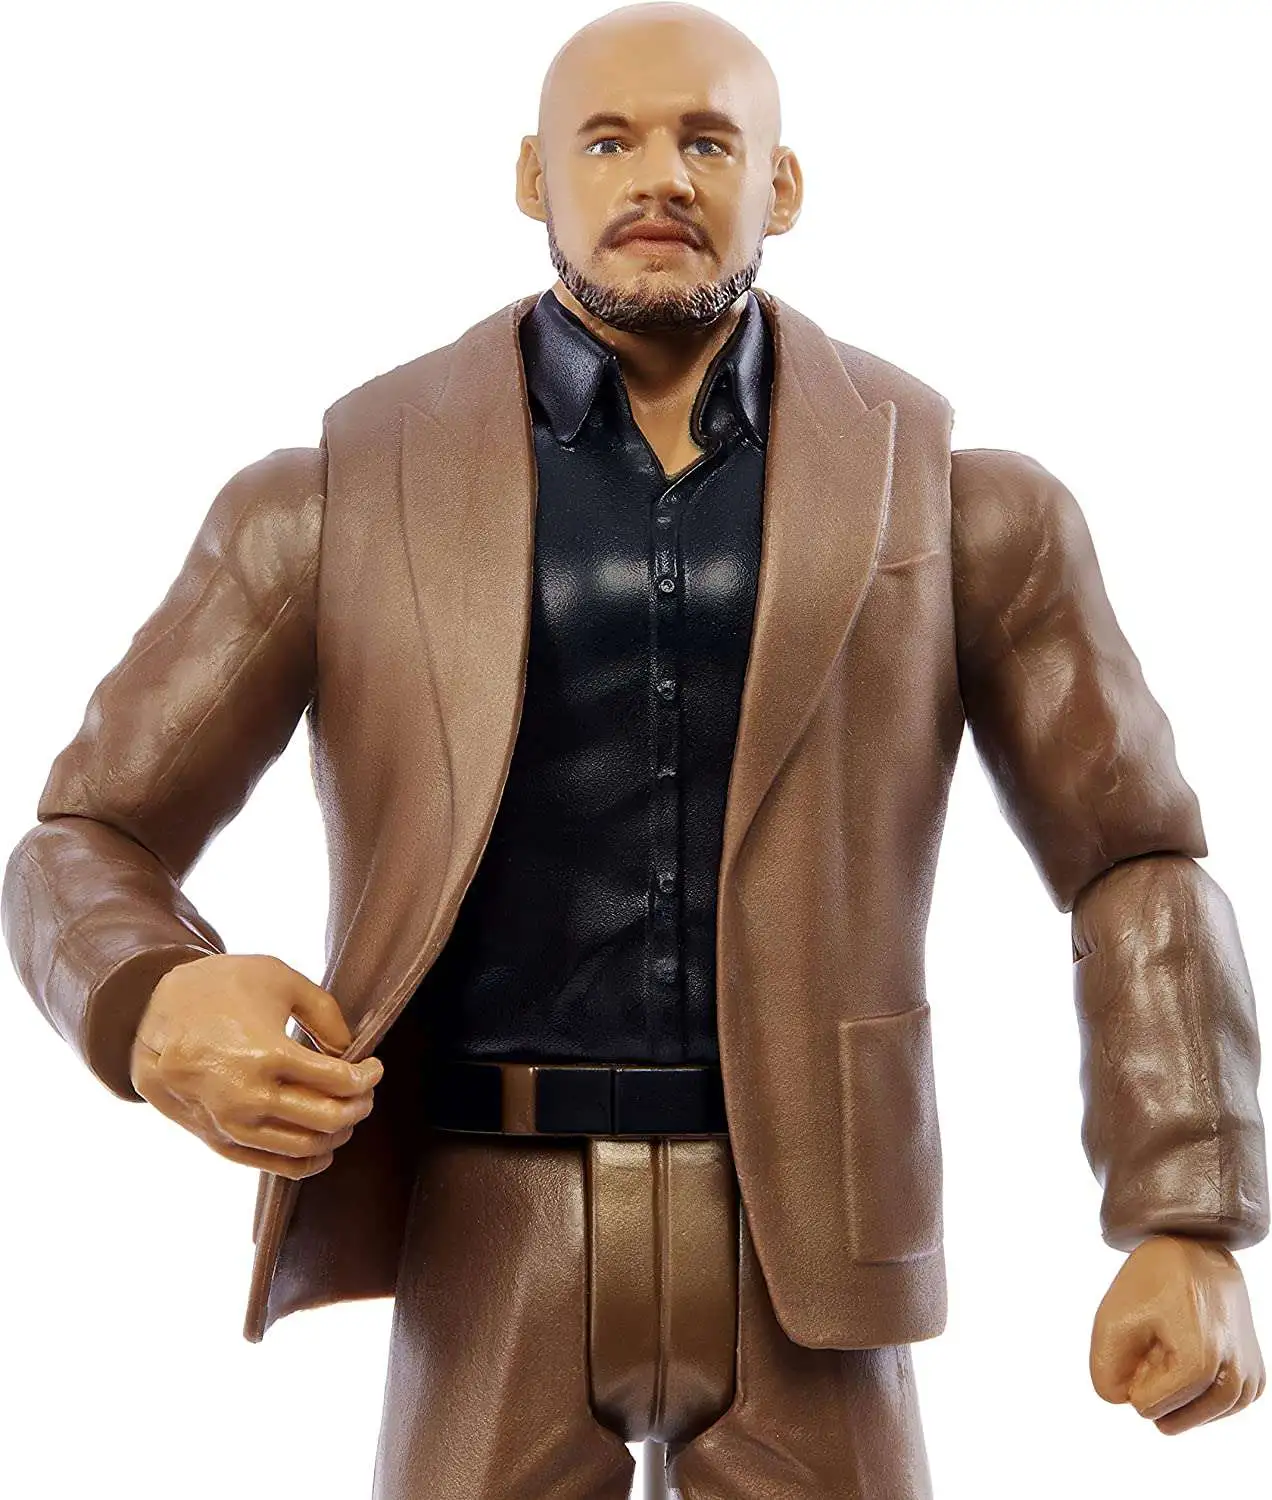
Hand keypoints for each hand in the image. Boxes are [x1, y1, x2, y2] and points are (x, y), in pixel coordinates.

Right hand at [129, 953, 382, 1179]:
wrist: (149, 1018)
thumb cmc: (218, 990)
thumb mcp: (278, 978)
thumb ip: (325, 1012)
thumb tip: (350, 1052)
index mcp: (267, 1055)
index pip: (340, 1082)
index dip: (368, 1076)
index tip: (374, 1065)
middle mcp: (249, 1098)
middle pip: (330, 1119)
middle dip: (360, 1106)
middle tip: (365, 1090)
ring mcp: (233, 1126)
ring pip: (307, 1148)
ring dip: (338, 1134)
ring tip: (346, 1111)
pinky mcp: (219, 1141)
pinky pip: (275, 1166)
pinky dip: (308, 1162)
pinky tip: (324, 1147)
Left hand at [1090, 1234, 1264, 1433]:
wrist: (1196, 1247)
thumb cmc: (1152, 1280)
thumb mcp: (1111, 1318)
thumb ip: (1106, 1369)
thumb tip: (1123, 1402)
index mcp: (1200, 1361)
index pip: (1148, 1406)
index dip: (1133, 1375)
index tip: (1141, 1337)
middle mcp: (1234, 1374)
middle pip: (1176, 1417)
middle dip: (1156, 1388)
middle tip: (1154, 1345)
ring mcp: (1249, 1377)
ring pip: (1200, 1417)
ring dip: (1178, 1397)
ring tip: (1168, 1353)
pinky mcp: (1256, 1375)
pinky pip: (1222, 1407)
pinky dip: (1198, 1398)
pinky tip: (1186, 1369)